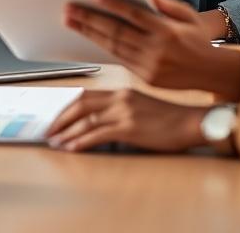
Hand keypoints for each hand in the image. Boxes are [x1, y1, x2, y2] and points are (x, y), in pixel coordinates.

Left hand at [46, 89, 207, 151]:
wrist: (190, 122)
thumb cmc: (169, 118)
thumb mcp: (140, 105)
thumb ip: (120, 108)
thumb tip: (98, 122)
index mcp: (121, 91)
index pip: (85, 95)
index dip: (67, 107)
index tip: (56, 117)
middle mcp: (120, 97)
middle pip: (80, 104)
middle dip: (60, 118)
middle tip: (49, 131)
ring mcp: (124, 112)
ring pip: (86, 120)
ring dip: (66, 132)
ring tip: (55, 142)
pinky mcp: (129, 128)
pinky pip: (97, 134)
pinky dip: (81, 141)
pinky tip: (72, 147)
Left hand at [64, 0, 235, 91]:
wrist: (213, 73)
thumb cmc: (200, 40)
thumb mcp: (190, 16)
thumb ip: (168, 4)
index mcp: (167, 31)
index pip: (135, 15)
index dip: (114, 4)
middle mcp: (157, 49)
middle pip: (117, 32)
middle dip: (90, 20)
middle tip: (69, 10)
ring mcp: (150, 66)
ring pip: (114, 47)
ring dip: (90, 34)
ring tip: (71, 22)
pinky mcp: (146, 78)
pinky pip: (120, 60)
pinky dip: (103, 49)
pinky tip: (90, 39)